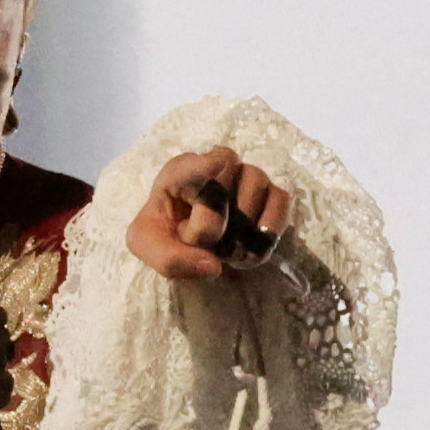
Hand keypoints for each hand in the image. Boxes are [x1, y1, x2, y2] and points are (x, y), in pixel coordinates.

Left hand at [127, 143, 289, 279]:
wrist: (192, 244)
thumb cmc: (166, 235)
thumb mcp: (148, 247)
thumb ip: (170, 259)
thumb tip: (214, 266)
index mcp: (178, 174)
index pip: (190, 164)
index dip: (203, 164)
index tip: (216, 164)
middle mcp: (217, 166)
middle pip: (221, 186)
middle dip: (213, 226)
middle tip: (205, 245)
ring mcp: (247, 176)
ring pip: (255, 185)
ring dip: (243, 228)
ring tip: (229, 252)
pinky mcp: (270, 193)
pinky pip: (280, 201)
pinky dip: (270, 230)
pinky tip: (254, 252)